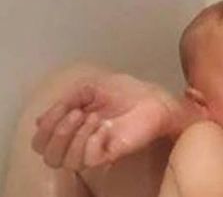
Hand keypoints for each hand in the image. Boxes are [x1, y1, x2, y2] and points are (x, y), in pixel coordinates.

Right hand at [31, 73, 174, 169]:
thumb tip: (40, 120)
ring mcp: (94, 150)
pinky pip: (88, 159)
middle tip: (77, 114)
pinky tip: (105, 128)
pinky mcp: (109, 155)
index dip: (46, 125)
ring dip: (74, 136)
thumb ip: (65, 102)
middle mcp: (79, 143)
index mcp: (71, 128)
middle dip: (57, 132)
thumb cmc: (126, 92)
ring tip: (94, 118)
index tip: (66, 107)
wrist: (152, 99)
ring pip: (65, 162)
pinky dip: (92, 141)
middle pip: (48, 156)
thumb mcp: (89, 88)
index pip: (41, 140)